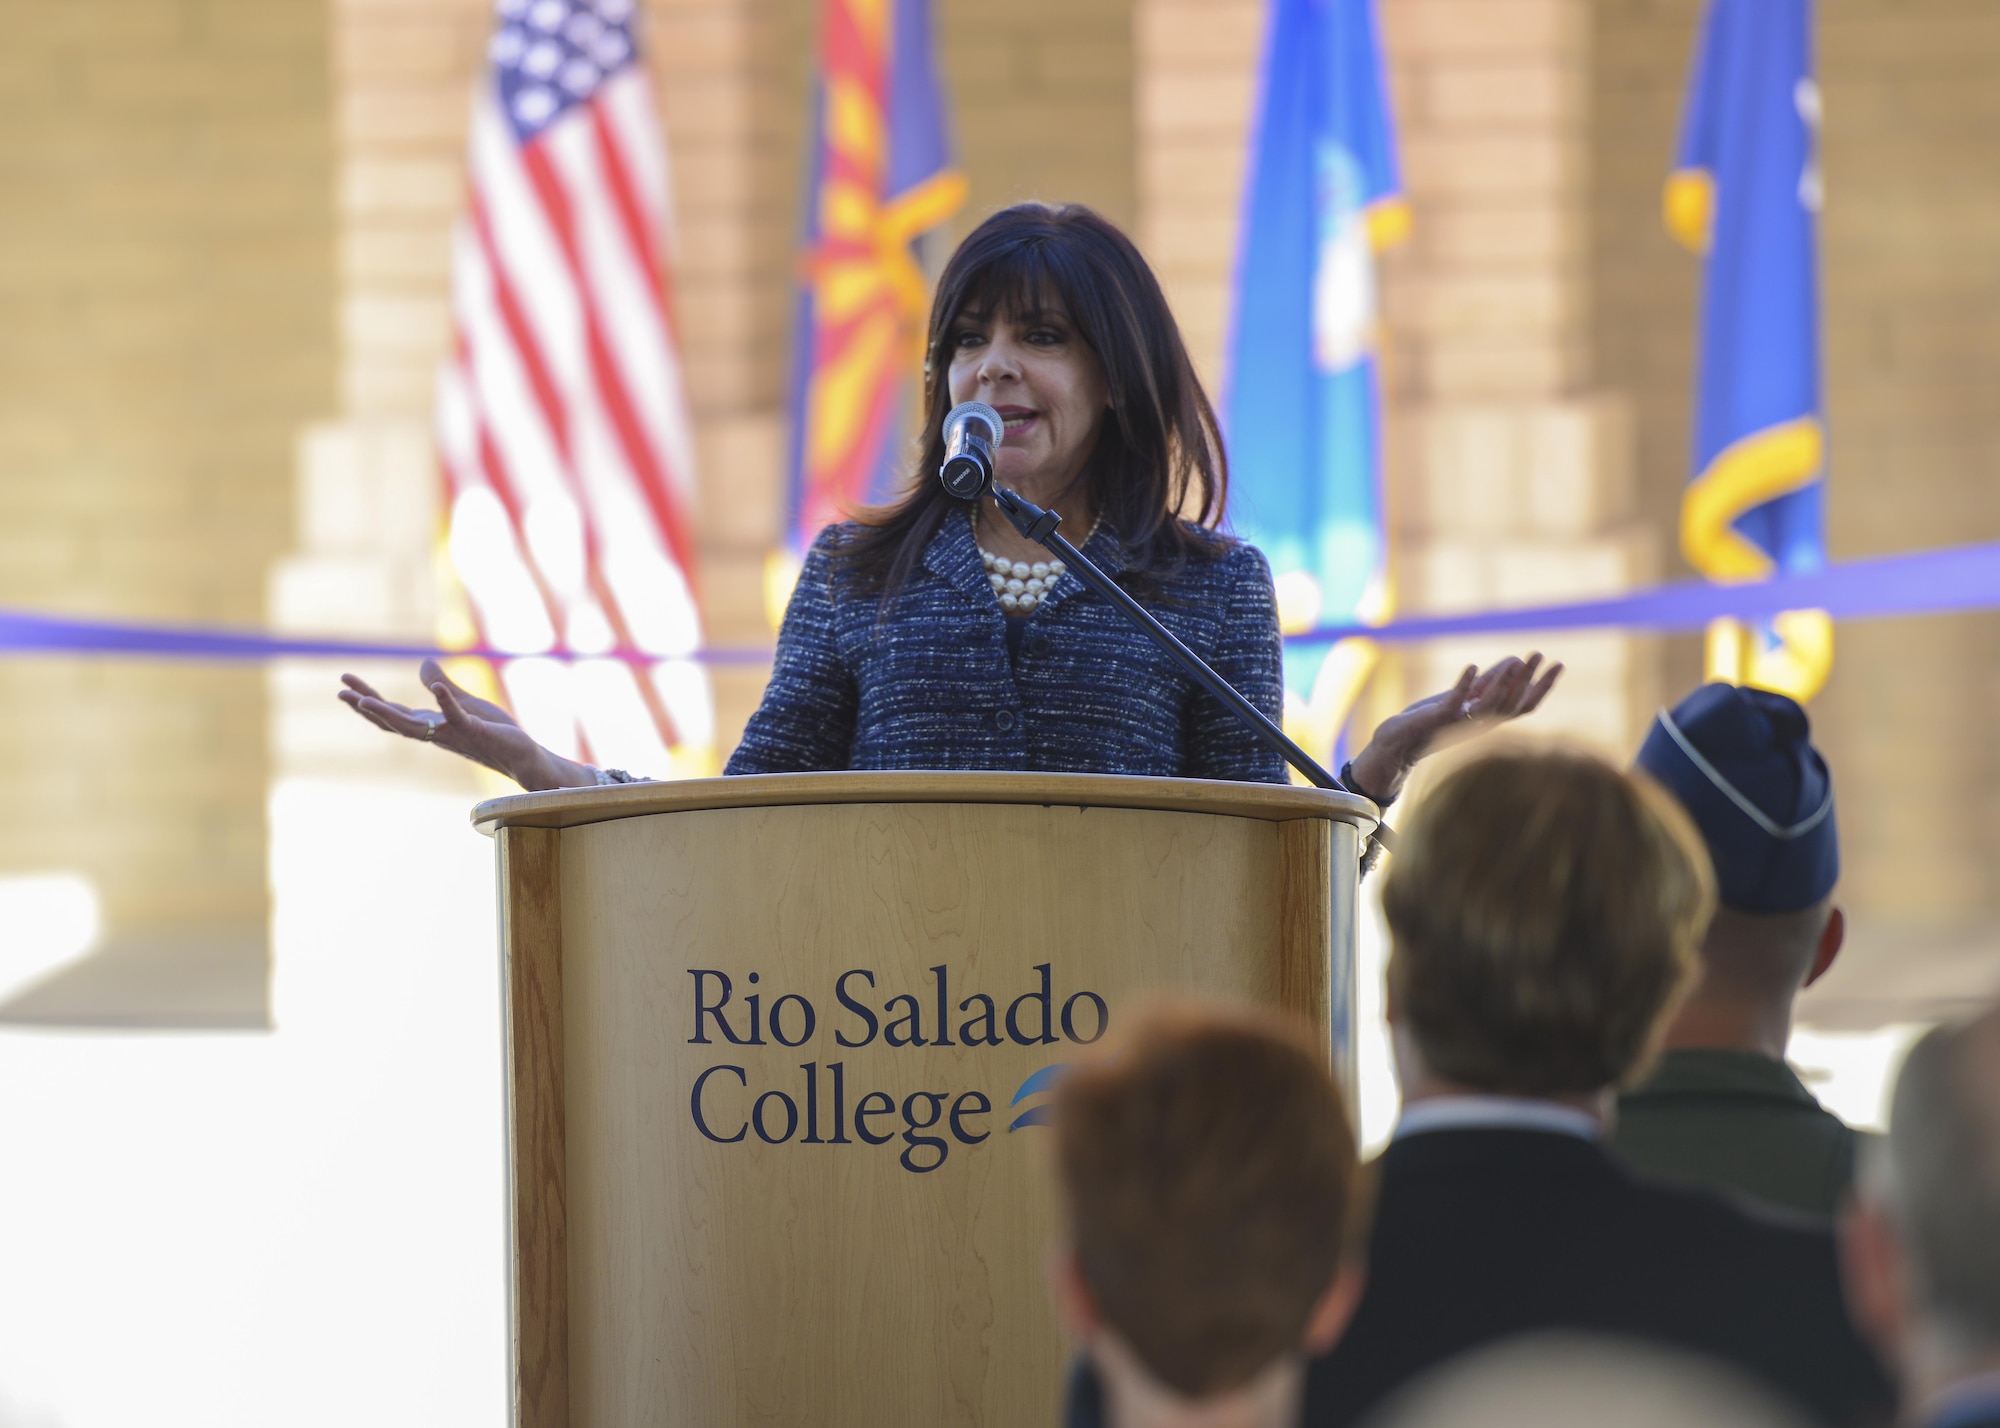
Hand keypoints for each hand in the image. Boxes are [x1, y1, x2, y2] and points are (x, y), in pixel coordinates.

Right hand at [336, 658, 591, 790]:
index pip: (392, 713)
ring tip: (365, 699)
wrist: (522, 755)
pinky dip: (446, 703)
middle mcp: (435, 733)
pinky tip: (437, 688)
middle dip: (366, 707)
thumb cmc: (494, 732)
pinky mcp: (476, 731)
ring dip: (388, 713)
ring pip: (414, 727)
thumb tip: (423, 664)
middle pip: (392, 721)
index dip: (367, 699)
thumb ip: (441, 685)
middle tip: (340, 692)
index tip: (344, 683)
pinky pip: (458, 717)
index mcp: (430, 725)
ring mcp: (453, 734)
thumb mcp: (464, 702)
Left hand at [1344, 654, 1562, 802]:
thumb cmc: (1436, 718)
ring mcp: (1461, 722)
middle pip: (1512, 704)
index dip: (1543, 687)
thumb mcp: (1469, 697)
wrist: (1401, 742)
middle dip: (1527, 680)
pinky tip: (1472, 666)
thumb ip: (1491, 681)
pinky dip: (1465, 685)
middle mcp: (1480, 723)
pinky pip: (1455, 702)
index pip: (1524, 705)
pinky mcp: (1439, 719)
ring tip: (1515, 659)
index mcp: (1490, 718)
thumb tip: (1515, 660)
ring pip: (1489, 705)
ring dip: (1503, 682)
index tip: (1559, 664)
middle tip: (1539, 654)